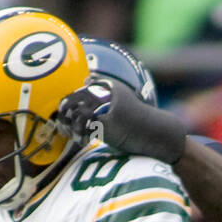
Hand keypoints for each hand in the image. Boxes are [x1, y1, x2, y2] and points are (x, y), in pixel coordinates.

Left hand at [57, 78, 185, 162]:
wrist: (156, 132)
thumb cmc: (138, 121)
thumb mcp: (121, 100)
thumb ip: (104, 91)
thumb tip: (86, 79)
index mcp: (108, 86)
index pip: (78, 92)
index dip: (68, 104)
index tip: (65, 117)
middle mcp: (106, 93)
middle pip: (75, 101)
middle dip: (66, 115)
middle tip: (65, 128)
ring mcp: (107, 107)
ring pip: (78, 114)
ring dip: (72, 127)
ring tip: (74, 137)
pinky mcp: (108, 122)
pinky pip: (86, 127)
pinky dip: (81, 135)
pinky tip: (82, 141)